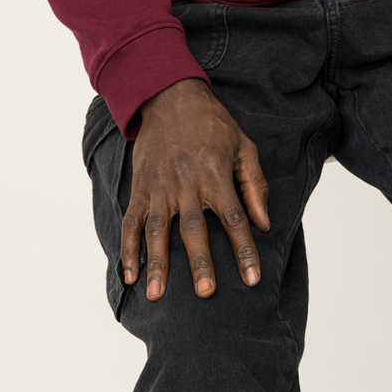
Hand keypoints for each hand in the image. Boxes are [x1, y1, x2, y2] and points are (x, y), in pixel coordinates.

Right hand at [122, 78, 269, 300]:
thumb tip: (263, 223)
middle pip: (194, 229)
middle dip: (200, 261)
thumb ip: (254, 185)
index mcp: (216, 175)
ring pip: (157, 230)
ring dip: (158, 263)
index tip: (252, 279)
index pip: (234, 219)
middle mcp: (187, 184)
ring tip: (157, 294)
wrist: (171, 97)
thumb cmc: (213, 124)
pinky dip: (128, 248)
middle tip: (205, 292)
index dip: (245, 250)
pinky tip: (130, 273)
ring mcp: (160, 187)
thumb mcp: (243, 146)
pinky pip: (132, 221)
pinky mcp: (141, 187)